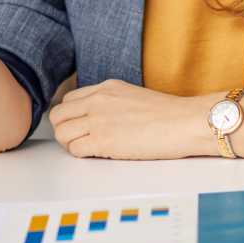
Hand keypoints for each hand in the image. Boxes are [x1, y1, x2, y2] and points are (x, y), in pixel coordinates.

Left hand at [46, 80, 213, 159]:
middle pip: (58, 116)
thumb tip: (103, 118)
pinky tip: (99, 154)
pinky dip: (82, 154)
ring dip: (71, 144)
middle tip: (80, 141)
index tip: (80, 127)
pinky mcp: (102, 140)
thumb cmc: (169, 115)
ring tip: (90, 149)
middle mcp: (97, 100)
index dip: (71, 117)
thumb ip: (112, 103)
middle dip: (65, 130)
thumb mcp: (133, 96)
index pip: (69, 100)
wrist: (185, 122)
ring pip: (61, 132)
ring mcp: (98, 119)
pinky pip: (74, 149)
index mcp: (106, 88)